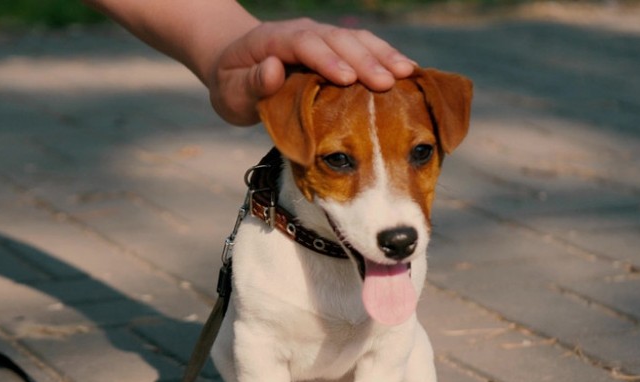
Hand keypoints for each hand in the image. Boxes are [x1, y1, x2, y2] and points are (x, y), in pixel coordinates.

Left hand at [208, 18, 415, 125]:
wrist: (237, 69)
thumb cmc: (233, 85)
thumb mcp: (230, 91)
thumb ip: (250, 83)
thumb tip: (273, 69)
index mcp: (274, 40)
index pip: (304, 44)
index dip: (326, 60)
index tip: (347, 80)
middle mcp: (303, 32)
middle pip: (337, 39)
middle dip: (364, 60)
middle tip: (388, 83)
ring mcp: (322, 38)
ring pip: (356, 40)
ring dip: (383, 56)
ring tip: (407, 74)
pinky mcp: (336, 50)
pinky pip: (364, 49)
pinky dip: (386, 59)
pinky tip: (409, 73)